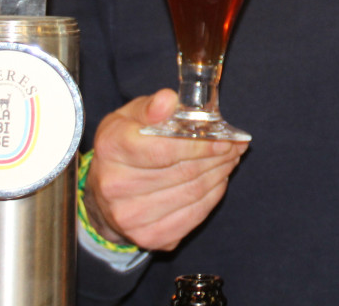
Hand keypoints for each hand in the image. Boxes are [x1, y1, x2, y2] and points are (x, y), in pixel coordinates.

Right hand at [83, 89, 247, 250]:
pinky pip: (192, 216)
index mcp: (112, 149)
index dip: (201, 144)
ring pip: (192, 194)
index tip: (225, 138)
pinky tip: (218, 180)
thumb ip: (150, 108)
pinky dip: (212, 197)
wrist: (102, 194)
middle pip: (183, 172)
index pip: (164, 149)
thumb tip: (168, 100)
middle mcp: (116, 187)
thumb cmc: (122, 147)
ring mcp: (131, 217)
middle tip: (236, 146)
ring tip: (231, 159)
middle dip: (217, 157)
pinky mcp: (148, 237)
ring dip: (219, 174)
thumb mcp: (128, 118)